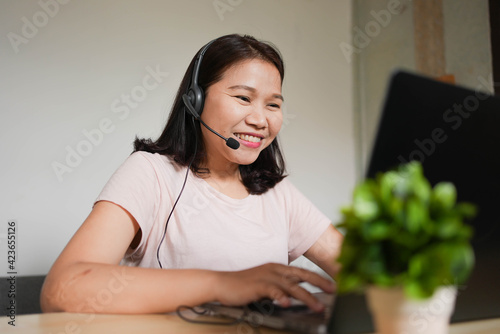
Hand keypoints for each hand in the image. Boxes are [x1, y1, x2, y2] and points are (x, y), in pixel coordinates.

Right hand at [213, 263, 334, 311]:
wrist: (222, 283)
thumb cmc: (244, 286)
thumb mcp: (267, 284)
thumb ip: (282, 288)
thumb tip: (297, 295)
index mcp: (278, 268)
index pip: (303, 272)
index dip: (319, 278)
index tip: (333, 285)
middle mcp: (274, 270)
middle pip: (302, 275)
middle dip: (319, 283)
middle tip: (333, 291)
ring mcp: (266, 276)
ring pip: (291, 286)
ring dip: (306, 296)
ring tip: (317, 306)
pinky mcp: (257, 285)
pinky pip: (271, 291)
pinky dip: (280, 297)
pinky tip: (287, 304)